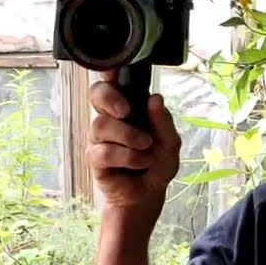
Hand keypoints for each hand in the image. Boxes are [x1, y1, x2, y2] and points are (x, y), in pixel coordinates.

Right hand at [86, 68, 181, 207]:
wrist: (150, 194)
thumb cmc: (158, 163)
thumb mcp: (170, 143)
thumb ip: (164, 121)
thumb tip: (155, 98)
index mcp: (129, 106)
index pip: (112, 82)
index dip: (108, 71)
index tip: (114, 70)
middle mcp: (111, 118)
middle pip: (95, 93)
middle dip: (110, 98)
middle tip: (126, 111)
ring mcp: (100, 138)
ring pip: (100, 124)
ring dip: (128, 136)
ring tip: (146, 147)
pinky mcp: (95, 159)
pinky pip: (103, 151)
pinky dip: (126, 157)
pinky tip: (140, 162)